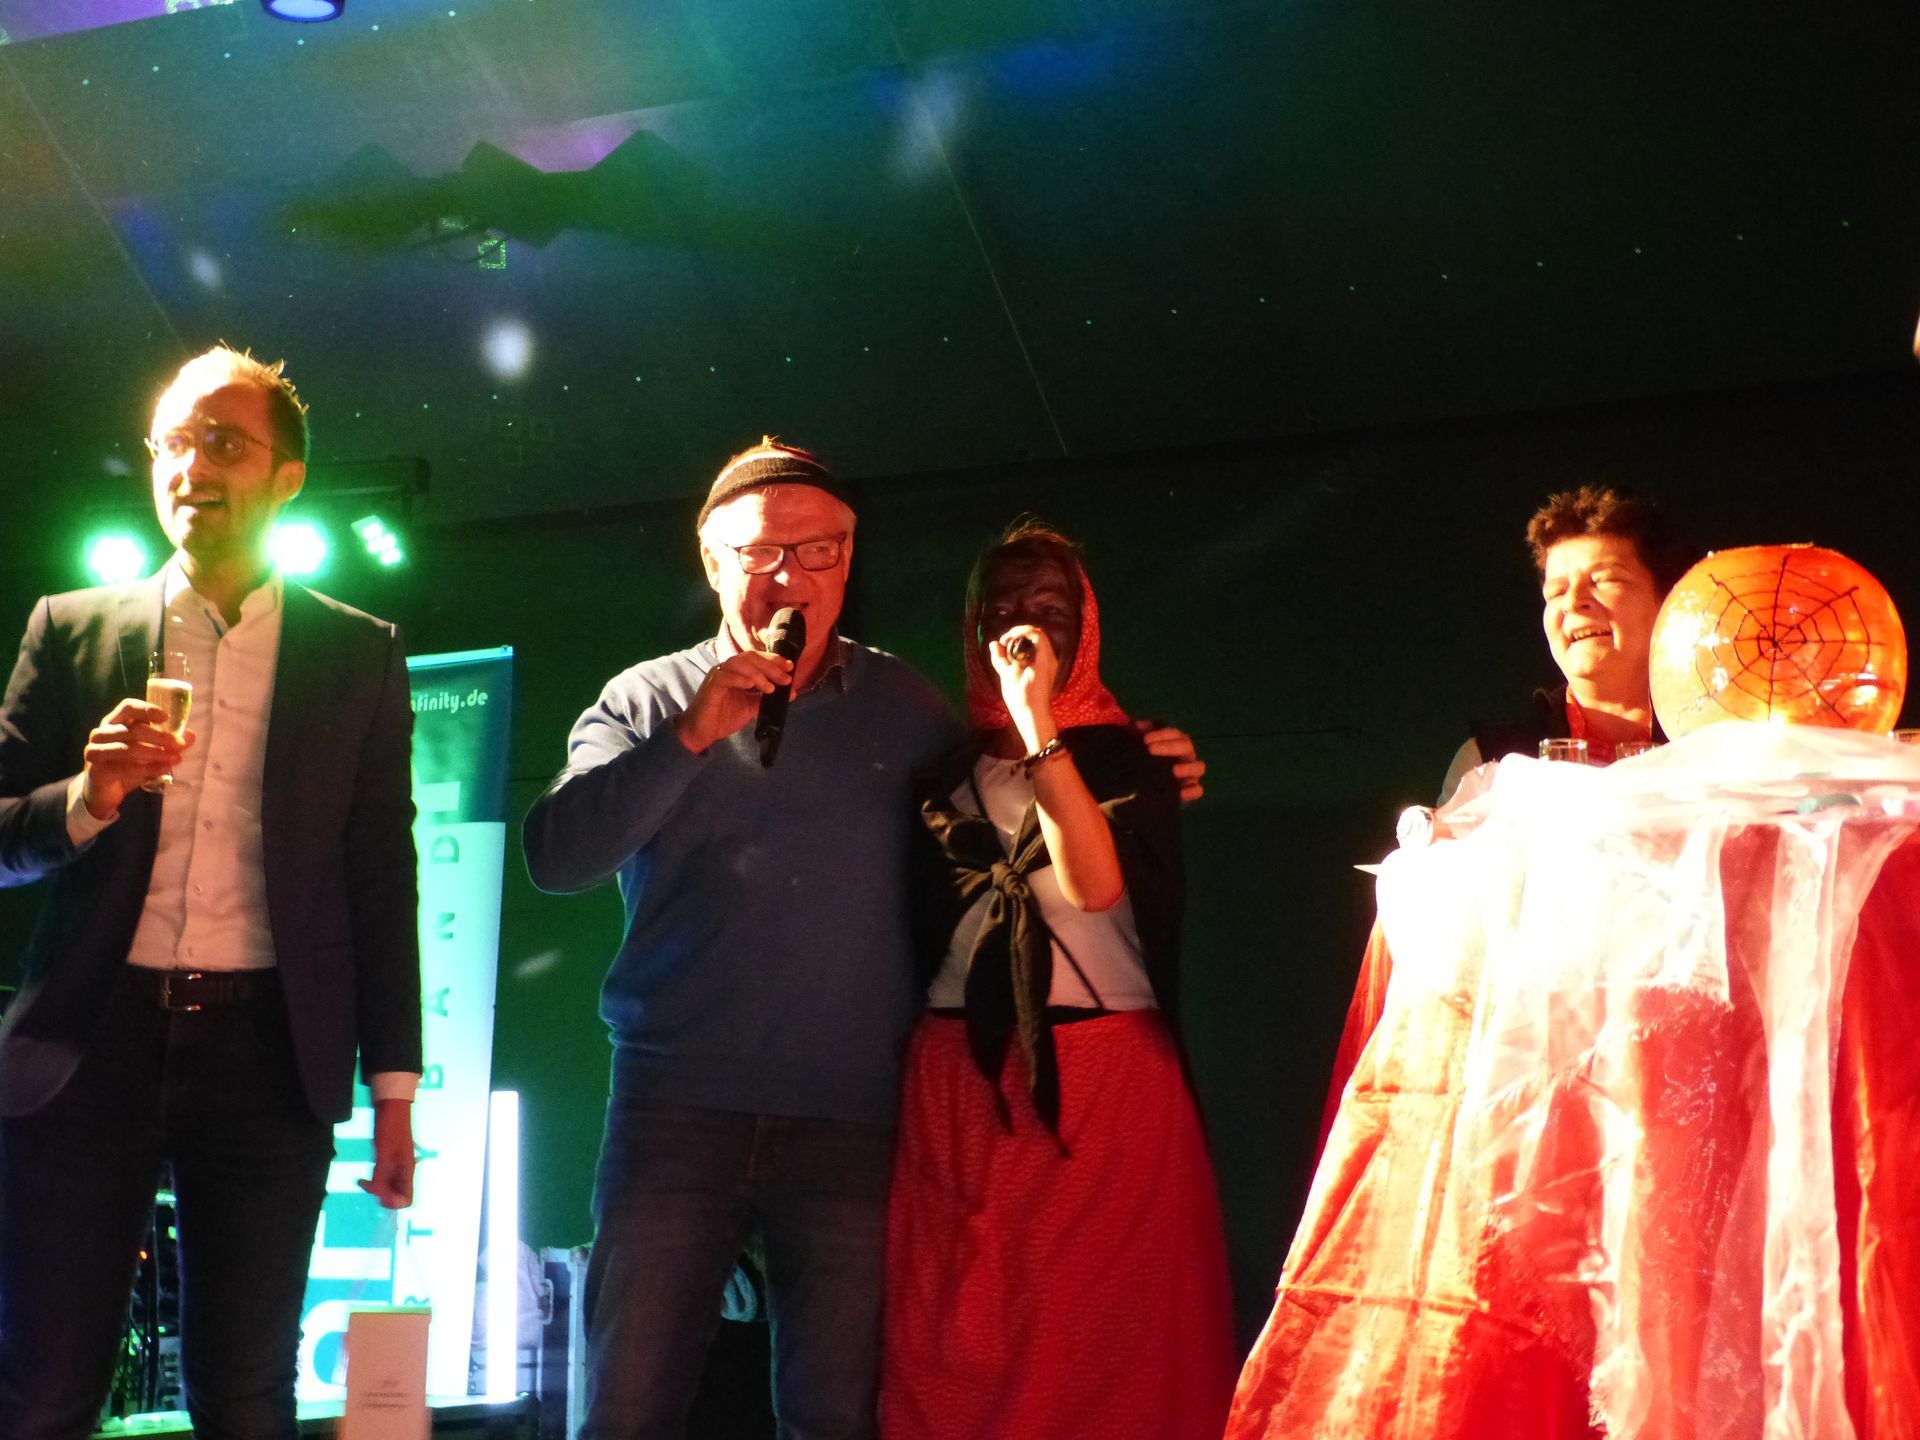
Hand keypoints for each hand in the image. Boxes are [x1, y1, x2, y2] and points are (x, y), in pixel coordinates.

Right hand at [81, 699, 191, 817]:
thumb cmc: (128, 765)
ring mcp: (95, 750)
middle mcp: (102, 733)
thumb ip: (168, 743)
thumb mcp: (150, 753)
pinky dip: (145, 769)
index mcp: (115, 722)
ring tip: (175, 759)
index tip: (167, 717)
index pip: (128, 707)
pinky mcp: (96, 769)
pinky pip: (122, 768)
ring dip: (155, 754)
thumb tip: (191, 736)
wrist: (106, 791)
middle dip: (160, 737)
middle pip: (133, 729)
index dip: (147, 709)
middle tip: (180, 744)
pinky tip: (162, 771)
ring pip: (128, 749)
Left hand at [358, 1099, 415, 1208]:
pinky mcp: (388, 1159)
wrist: (389, 1105)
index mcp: (408, 1170)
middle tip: (365, 1185)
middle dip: (381, 1195)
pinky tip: (363, 1176)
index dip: (392, 1203)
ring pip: (388, 1187)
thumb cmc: (389, 1128)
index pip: (406, 1199)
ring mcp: (396, 1165)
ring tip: (361, 1181)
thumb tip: (381, 1200)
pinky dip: (373, 1179)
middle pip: (396, 1195)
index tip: (377, 1196)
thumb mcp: (383, 1154)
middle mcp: (404, 1170)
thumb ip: (382, 1178)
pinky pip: (383, 1177)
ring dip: (375, 1188)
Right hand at [672, 649, 792, 752]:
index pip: (757, 658)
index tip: (790, 667)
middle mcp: (728, 669)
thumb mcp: (750, 707)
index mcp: (738, 672)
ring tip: (770, 688)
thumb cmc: (724, 717)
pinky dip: (738, 678)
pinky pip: (724, 676)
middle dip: (770, 666)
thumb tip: (791, 694)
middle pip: (749, 658)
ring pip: (737, 664)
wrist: (702, 731)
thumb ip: (767, 699)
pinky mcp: (710, 686)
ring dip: (757, 673)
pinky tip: (750, 685)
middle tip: (786, 678)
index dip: (773, 660)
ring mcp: (718, 676)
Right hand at [988, 626, 1056, 750]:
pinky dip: (1025, 649)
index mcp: (1044, 659)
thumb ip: (1000, 658)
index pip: (1036, 633)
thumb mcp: (1007, 676)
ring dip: (1021, 641)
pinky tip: (1013, 656)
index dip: (1019, 631)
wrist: (1033, 715)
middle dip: (1019, 634)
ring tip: (1006, 648)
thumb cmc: (1021, 698)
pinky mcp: (1046, 668)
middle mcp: (1051, 659)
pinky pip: (1037, 651)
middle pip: (1037, 635)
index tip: (1006, 639)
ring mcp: (1050, 663)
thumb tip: (994, 644)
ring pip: (1037, 642)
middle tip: (1004, 642)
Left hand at [1134, 718, 1205, 802]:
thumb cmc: (1146, 757)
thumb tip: (1137, 725)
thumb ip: (1141, 733)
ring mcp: (1192, 772)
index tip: (1144, 739)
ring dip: (1187, 768)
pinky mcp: (1192, 789)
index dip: (1160, 735)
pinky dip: (1191, 791)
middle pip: (1186, 746)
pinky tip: (1180, 793)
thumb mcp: (1142, 744)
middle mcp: (1187, 754)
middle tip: (1150, 750)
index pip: (1173, 733)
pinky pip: (1198, 790)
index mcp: (1177, 741)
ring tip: (1174, 771)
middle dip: (1169, 747)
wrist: (1144, 784)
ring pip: (1199, 767)